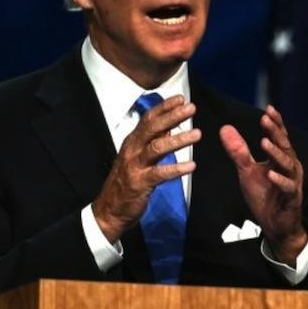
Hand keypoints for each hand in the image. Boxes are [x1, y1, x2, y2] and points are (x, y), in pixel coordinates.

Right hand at [93, 95, 199, 242]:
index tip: (181, 98)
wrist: (110, 210)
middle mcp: (132, 150)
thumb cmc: (127, 182)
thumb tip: (168, 128)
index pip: (148, 119)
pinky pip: (160, 174)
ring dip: (178, 140)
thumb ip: (151, 142)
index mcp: (132, 141)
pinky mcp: (140, 183)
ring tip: (197, 134)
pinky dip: (176, 169)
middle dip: (172, 116)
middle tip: (191, 108)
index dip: (164, 107)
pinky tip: (192, 166)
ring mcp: (135, 166)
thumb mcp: (137, 157)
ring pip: (157, 147)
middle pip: (152, 128)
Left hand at [219, 105, 307, 264]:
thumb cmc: (264, 195)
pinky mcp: (292, 199)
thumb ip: (238, 151)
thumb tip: (225, 128)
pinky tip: (271, 174)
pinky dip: (280, 180)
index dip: (275, 123)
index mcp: (280, 158)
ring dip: (276, 153)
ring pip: (287, 164)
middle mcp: (290, 167)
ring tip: (264, 142)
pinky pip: (288, 188)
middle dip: (275, 132)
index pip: (279, 137)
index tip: (268, 109)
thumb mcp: (247, 171)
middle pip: (284, 146)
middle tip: (266, 119)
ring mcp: (292, 182)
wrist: (275, 224)